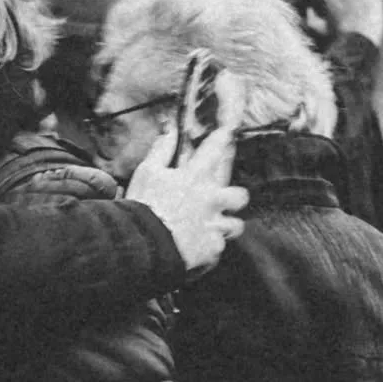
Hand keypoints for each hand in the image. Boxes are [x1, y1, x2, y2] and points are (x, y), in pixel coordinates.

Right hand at [125, 126, 247, 276]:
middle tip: (222, 202)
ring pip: (235, 225)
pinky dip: (209, 249)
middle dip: (234, 198)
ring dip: (224, 227)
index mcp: (196, 178)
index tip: (228, 132)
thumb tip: (170, 131)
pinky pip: (218, 248)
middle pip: (240, 196)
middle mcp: (212, 199)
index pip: (214, 150)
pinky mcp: (213, 248)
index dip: (223, 139)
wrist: (142, 243)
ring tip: (212, 230)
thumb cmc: (142, 205)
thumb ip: (161, 150)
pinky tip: (198, 250)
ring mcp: (215, 225)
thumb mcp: (147, 172)